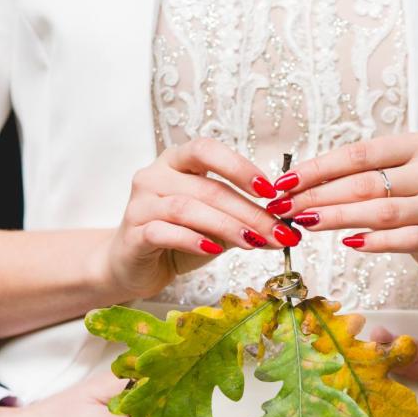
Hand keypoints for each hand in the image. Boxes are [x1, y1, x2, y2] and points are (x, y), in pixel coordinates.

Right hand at [97, 139, 298, 299]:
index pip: (206, 150)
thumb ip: (242, 222)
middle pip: (207, 187)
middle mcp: (155, 176)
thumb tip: (284, 231)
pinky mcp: (133, 233)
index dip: (239, 167)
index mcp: (176, 162)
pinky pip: (164, 231)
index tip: (270, 190)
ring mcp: (141, 203)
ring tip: (253, 242)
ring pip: (187, 208)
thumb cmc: (175, 239)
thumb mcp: (214, 227)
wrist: (132, 266)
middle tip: (277, 231)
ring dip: (226, 225)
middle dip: (248, 211)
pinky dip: (192, 240)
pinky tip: (213, 250)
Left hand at [269, 132, 417, 277]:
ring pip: (381, 211)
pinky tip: (349, 243)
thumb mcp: (393, 177)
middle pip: (364, 184)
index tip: (285, 182)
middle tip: (285, 207)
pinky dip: (374, 241)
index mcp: (413, 147)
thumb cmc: (417, 199)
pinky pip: (404, 239)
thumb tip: (297, 185)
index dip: (318, 169)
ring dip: (338, 218)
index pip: (357, 155)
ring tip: (306, 223)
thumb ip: (356, 176)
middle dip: (318, 196)